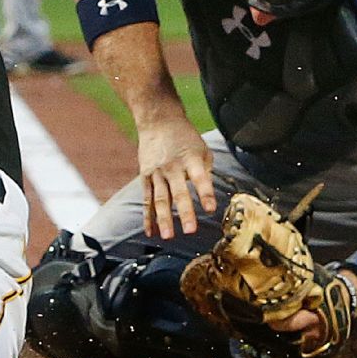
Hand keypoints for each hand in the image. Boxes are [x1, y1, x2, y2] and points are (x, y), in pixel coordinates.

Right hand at [135, 119, 216, 238]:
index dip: (205, 193)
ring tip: (168, 237)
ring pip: (160, 199)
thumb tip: (210, 197)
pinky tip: (150, 232)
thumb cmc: (185, 137)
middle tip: (190, 231)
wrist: (158, 120)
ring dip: (164, 219)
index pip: (200, 177)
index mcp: (191, 158)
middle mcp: (173, 166)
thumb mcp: (202, 149)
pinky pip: (146, 199)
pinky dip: (148, 216)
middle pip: (178, 192)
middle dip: (185, 212)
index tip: (211, 209)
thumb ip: (206, 172)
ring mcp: (157, 172)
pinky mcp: (145, 176)